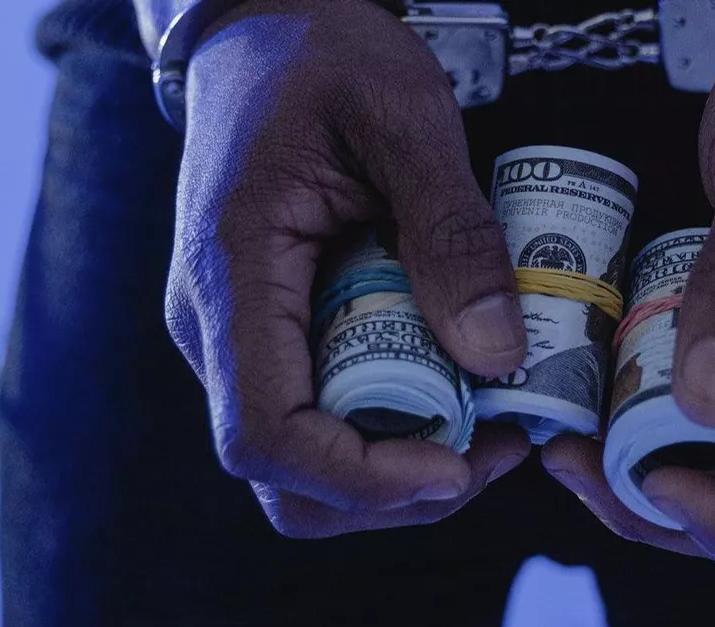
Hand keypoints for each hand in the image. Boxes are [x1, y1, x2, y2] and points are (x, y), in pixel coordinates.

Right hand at [164, 0, 529, 536]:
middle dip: (396, 493)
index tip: (457, 467)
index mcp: (231, 274)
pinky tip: (465, 394)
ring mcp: (237, 336)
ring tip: (495, 430)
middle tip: (500, 450)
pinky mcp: (271, 335)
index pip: (266, 434)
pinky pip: (322, 417)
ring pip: (302, 464)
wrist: (266, 26)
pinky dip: (393, 431)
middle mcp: (214, 325)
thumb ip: (452, 233)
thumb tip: (497, 357)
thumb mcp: (406, 119)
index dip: (362, 479)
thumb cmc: (325, 54)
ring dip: (400, 472)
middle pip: (283, 477)